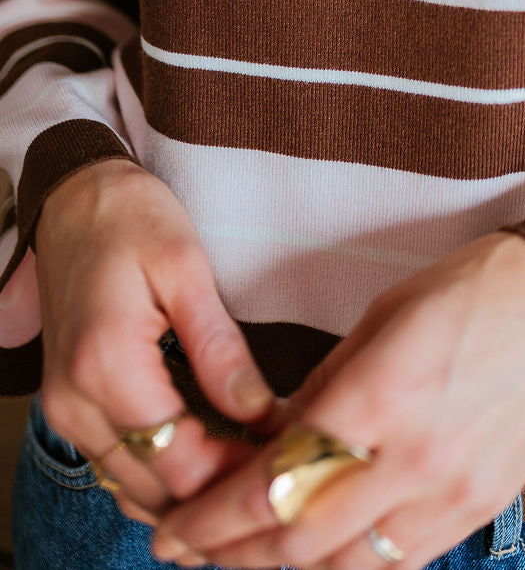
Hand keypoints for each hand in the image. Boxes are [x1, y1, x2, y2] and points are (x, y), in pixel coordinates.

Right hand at [34, 156, 278, 525]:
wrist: (73, 200)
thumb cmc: (131, 220)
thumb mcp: (186, 267)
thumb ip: (218, 346)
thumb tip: (257, 410)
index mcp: (106, 365)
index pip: (177, 461)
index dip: (237, 474)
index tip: (289, 459)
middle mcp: (76, 402)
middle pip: (153, 492)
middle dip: (219, 492)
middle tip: (280, 470)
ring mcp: (66, 411)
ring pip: (132, 490)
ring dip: (190, 493)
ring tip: (253, 466)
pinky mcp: (70, 408)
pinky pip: (117, 466)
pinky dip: (161, 475)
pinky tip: (210, 454)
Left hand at [148, 230, 524, 569]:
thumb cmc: (474, 290)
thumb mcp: (382, 318)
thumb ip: (324, 388)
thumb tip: (276, 441)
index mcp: (381, 395)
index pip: (276, 483)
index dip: (213, 517)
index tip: (174, 528)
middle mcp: (414, 458)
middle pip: (300, 541)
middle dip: (231, 553)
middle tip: (187, 549)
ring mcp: (451, 493)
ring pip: (346, 568)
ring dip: (284, 568)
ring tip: (242, 556)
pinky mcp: (479, 510)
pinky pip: (399, 562)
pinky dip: (349, 567)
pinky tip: (317, 555)